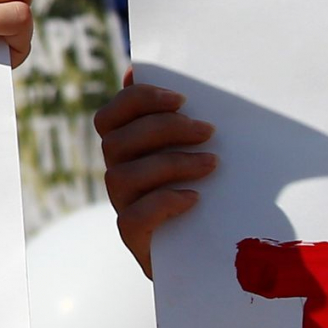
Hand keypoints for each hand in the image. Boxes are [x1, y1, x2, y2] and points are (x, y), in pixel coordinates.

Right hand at [98, 73, 216, 276]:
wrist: (218, 253)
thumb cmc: (214, 194)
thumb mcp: (204, 152)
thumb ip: (185, 120)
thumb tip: (152, 74)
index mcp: (127, 151)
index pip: (109, 116)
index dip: (137, 101)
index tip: (181, 99)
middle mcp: (118, 176)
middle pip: (116, 141)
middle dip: (163, 129)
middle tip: (208, 132)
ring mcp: (124, 207)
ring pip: (122, 176)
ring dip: (170, 164)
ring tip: (211, 165)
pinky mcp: (135, 239)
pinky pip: (133, 218)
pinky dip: (163, 203)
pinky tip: (195, 199)